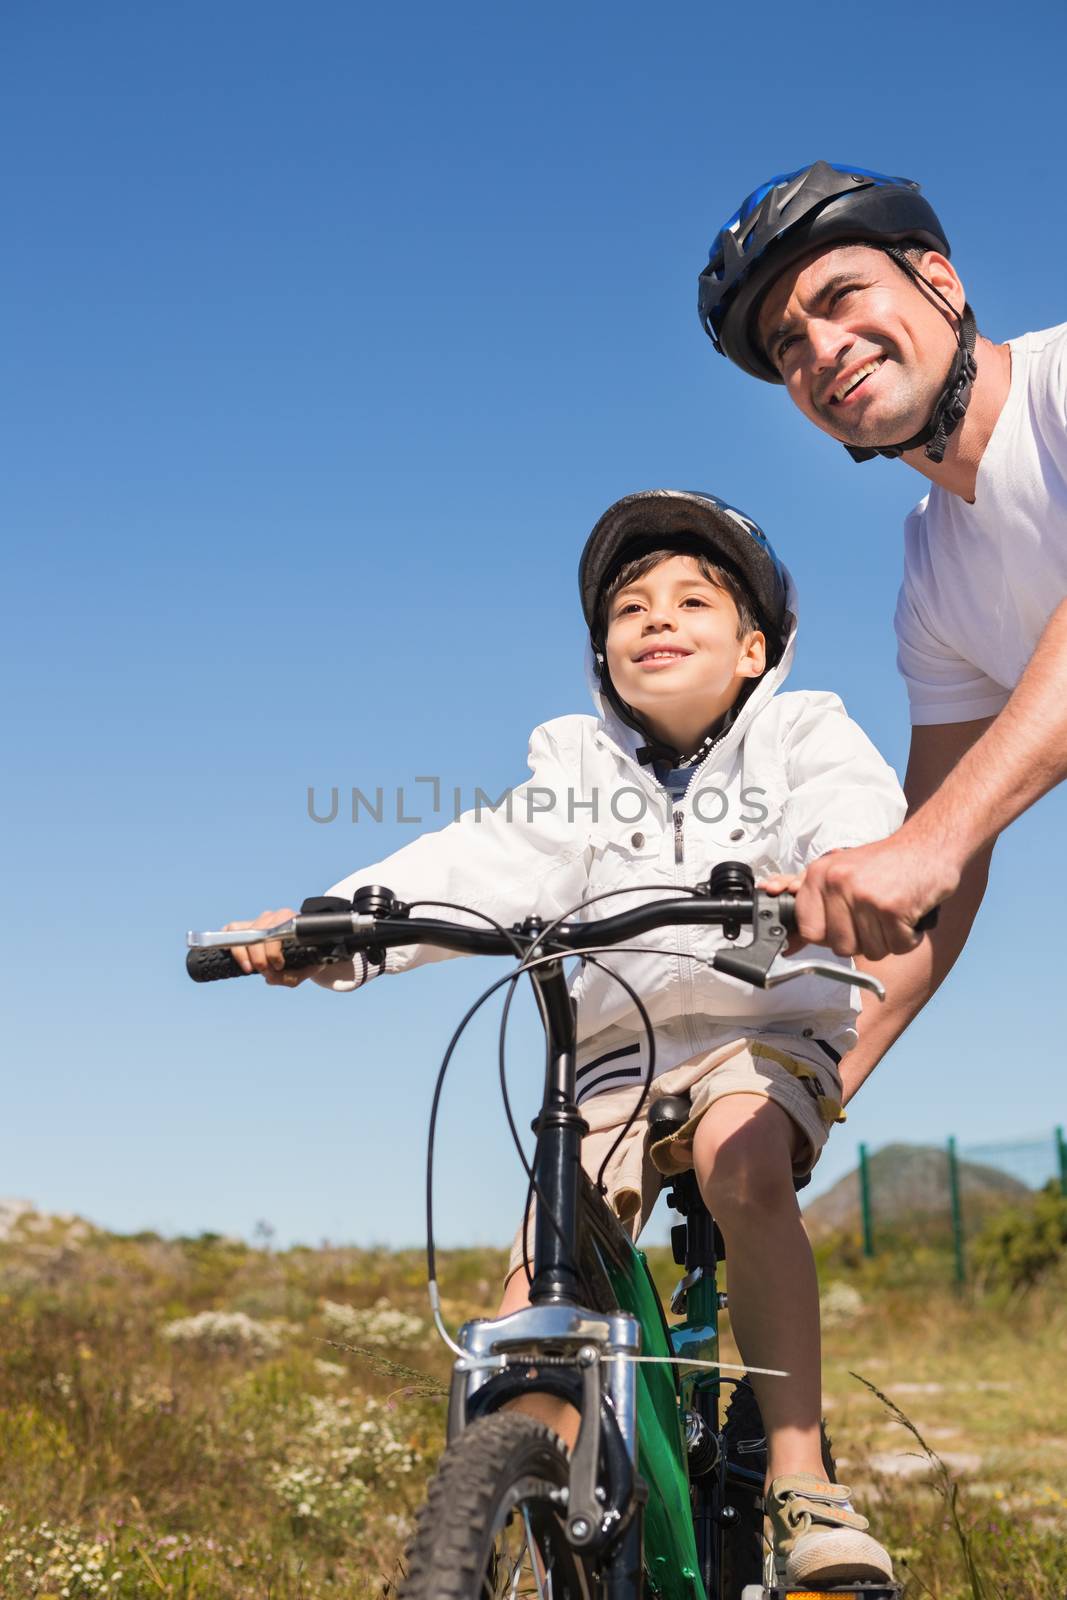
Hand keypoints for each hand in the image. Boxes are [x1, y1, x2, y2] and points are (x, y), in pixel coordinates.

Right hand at [224, 908, 319, 985]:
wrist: (307, 950)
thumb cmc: (308, 958)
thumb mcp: (306, 970)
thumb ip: (290, 977)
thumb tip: (268, 978)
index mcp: (290, 921)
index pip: (274, 933)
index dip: (272, 954)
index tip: (279, 967)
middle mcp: (273, 917)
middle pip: (256, 935)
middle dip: (258, 959)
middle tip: (265, 972)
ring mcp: (258, 920)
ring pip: (241, 931)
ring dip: (242, 953)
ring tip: (250, 968)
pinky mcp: (246, 926)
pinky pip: (230, 929)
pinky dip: (230, 943)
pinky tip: (238, 958)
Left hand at [761, 832, 956, 959]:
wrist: (929, 844)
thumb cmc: (886, 863)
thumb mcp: (842, 872)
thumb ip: (814, 905)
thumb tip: (788, 943)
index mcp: (820, 875)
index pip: (808, 930)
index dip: (829, 935)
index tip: (845, 925)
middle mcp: (838, 883)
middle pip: (840, 946)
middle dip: (863, 939)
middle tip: (876, 916)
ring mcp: (865, 896)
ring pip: (870, 950)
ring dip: (888, 939)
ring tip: (893, 911)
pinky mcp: (892, 908)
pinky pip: (897, 946)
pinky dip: (908, 938)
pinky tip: (909, 913)